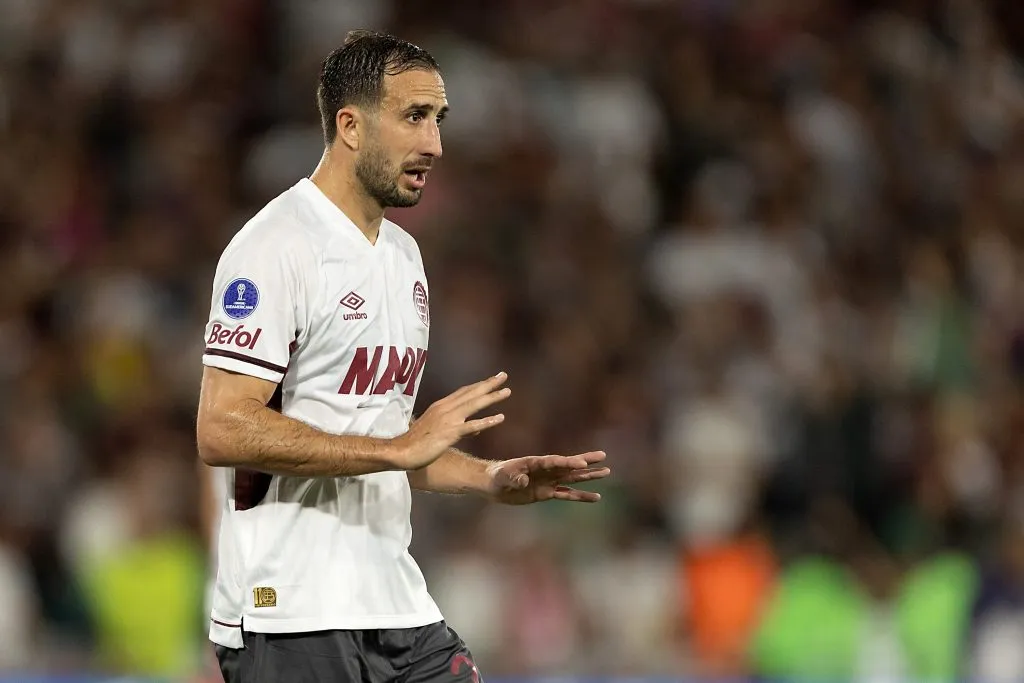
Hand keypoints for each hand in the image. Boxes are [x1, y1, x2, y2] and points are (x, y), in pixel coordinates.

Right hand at [390, 373, 510, 469]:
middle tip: (503, 376)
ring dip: (492, 397)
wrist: (402, 451)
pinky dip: (487, 421)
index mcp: (440, 406)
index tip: (491, 379)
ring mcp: (448, 419)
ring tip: (507, 391)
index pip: (463, 392)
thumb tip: (475, 431)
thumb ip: (455, 427)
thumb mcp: (436, 429)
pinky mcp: (450, 433)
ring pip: (474, 404)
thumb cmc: (416, 443)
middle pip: (471, 393)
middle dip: (488, 384)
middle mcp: (445, 408)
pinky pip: (472, 425)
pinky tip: (500, 418)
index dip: (478, 385)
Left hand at [486, 451, 609, 504]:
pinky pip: (567, 495)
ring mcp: (549, 481)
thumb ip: (514, 478)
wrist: (494, 484)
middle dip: (586, 461)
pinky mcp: (547, 493)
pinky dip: (581, 496)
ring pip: (573, 478)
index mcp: (535, 462)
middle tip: (603, 456)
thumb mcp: (503, 477)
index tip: (582, 461)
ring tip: (606, 471)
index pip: (555, 461)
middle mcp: (546, 470)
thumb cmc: (497, 476)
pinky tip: (596, 497)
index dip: (568, 461)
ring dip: (589, 476)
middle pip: (569, 466)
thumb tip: (525, 481)